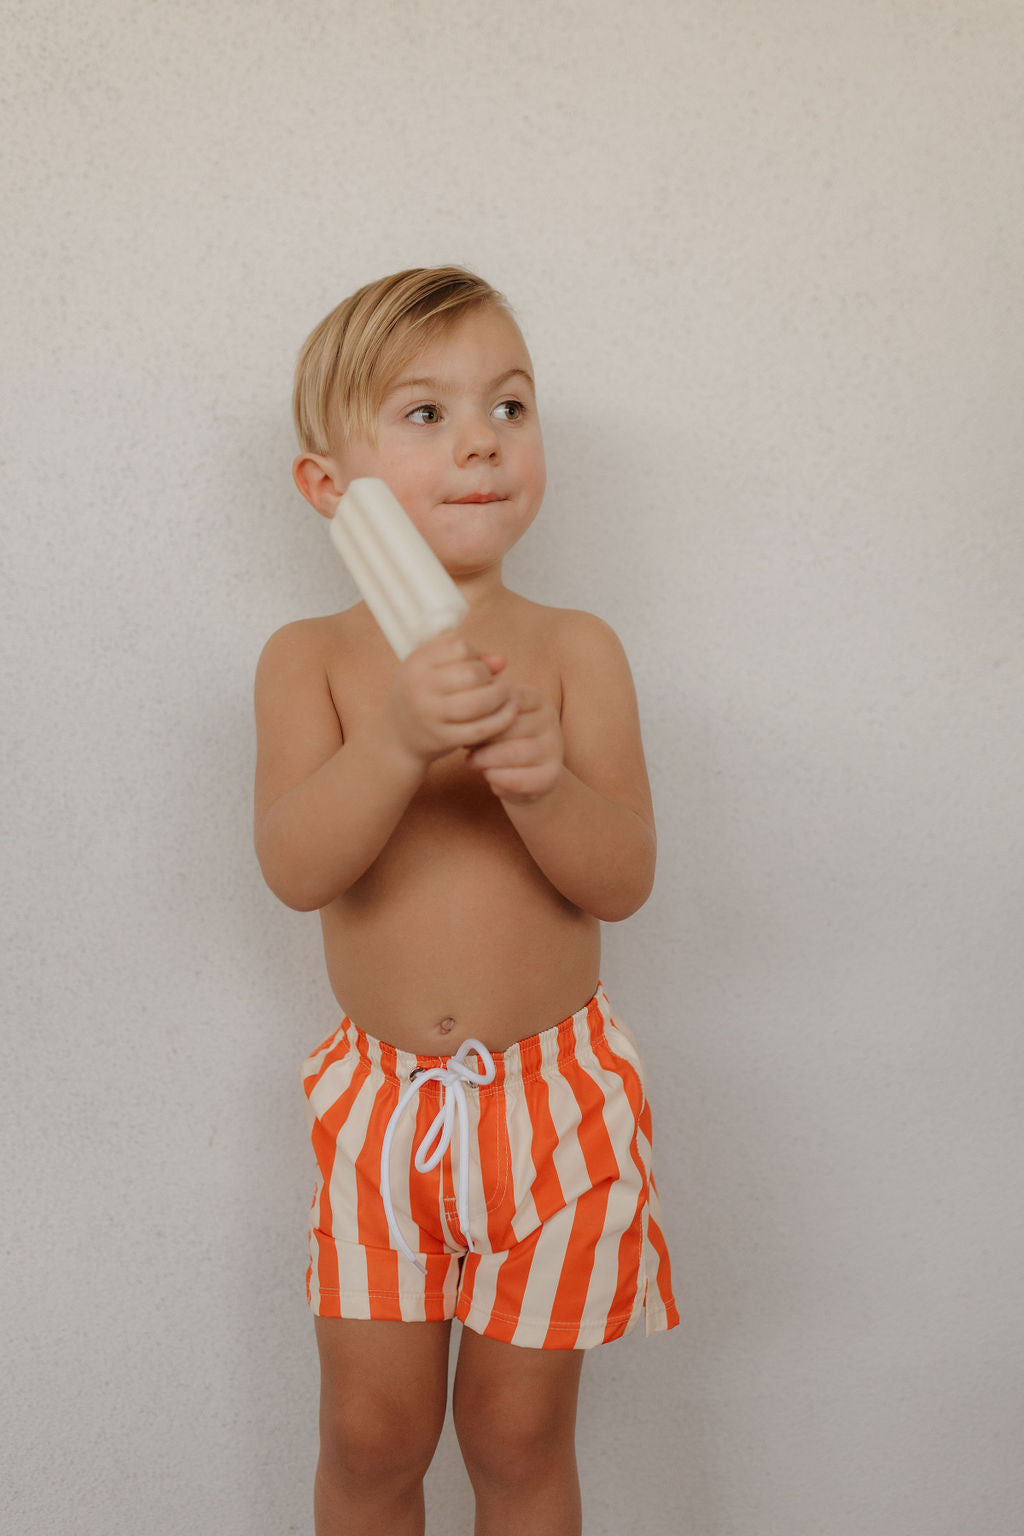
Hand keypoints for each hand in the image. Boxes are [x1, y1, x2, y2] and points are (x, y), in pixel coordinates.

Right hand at [388, 634, 516, 765]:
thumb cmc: (426, 694)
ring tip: (507, 694)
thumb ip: (469, 658)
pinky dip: (502, 719)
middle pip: (472, 674)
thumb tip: (502, 661)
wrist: (399, 736)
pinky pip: (481, 729)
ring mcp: (430, 715)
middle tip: (496, 682)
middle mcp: (419, 687)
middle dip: (491, 677)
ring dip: (501, 696)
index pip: (460, 647)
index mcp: (417, 662)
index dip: (477, 654)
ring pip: (479, 702)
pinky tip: (510, 712)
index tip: (477, 665)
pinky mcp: (443, 739)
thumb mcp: (436, 669)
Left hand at [465, 684, 563, 801]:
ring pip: (512, 752)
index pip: (504, 699)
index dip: (480, 714)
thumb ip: (485, 707)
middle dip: (480, 738)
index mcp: (537, 699)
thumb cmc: (502, 739)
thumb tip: (463, 704)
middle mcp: (550, 720)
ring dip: (485, 760)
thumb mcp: (496, 717)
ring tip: (473, 761)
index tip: (465, 724)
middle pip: (507, 726)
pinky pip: (518, 778)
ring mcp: (554, 748)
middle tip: (467, 746)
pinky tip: (489, 775)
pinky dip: (496, 778)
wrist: (525, 776)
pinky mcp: (551, 775)